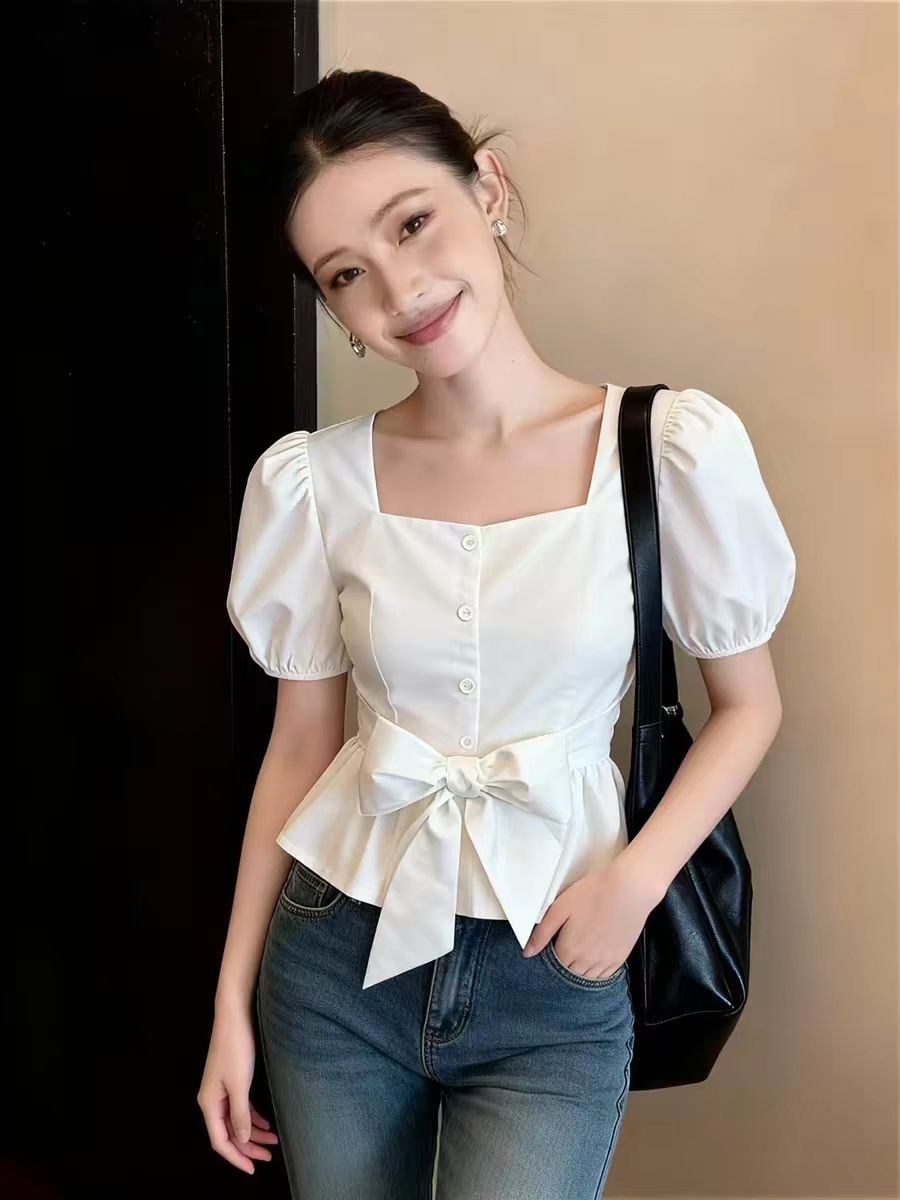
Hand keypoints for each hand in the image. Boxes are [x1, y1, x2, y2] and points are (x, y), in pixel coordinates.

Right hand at [197, 1005, 278, 1174]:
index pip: (220, 1141)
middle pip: (228, 1134)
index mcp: (209, 1103)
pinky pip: (240, 1108)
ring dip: (253, 1133)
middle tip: (269, 1156)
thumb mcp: (240, 1084)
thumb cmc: (235, 1047)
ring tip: (273, 1141)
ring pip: (236, 1122)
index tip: (253, 1169)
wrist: (234, 1015)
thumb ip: (240, 1114)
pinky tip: (266, 1124)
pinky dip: (253, 1118)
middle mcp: (212, 1100)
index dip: (236, 1157)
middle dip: (248, 1147)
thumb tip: (243, 1139)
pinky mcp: (231, 1081)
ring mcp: (221, 1091)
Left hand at [521, 857, 661, 979]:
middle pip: (569, 973)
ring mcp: (605, 962)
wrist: (629, 889)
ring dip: (579, 969)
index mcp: (569, 949)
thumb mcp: (560, 908)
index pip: (554, 965)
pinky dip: (596, 971)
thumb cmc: (593, 893)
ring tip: (580, 951)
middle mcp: (586, 961)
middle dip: (564, 963)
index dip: (551, 954)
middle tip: (567, 945)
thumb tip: (527, 953)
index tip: (554, 943)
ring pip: (586, 977)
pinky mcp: (620, 958)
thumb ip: (542, 933)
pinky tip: (594, 958)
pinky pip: (603, 976)